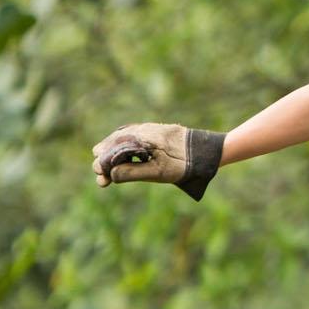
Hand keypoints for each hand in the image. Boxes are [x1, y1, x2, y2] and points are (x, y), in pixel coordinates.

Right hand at [91, 123, 225, 200]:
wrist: (206, 151)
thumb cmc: (183, 163)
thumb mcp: (157, 172)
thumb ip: (133, 173)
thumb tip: (111, 174)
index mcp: (140, 137)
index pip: (112, 149)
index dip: (104, 165)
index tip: (102, 179)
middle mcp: (142, 130)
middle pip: (113, 142)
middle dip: (106, 161)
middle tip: (103, 178)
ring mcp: (148, 129)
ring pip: (122, 139)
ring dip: (114, 154)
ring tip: (108, 170)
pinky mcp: (154, 132)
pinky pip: (132, 137)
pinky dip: (124, 148)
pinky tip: (123, 159)